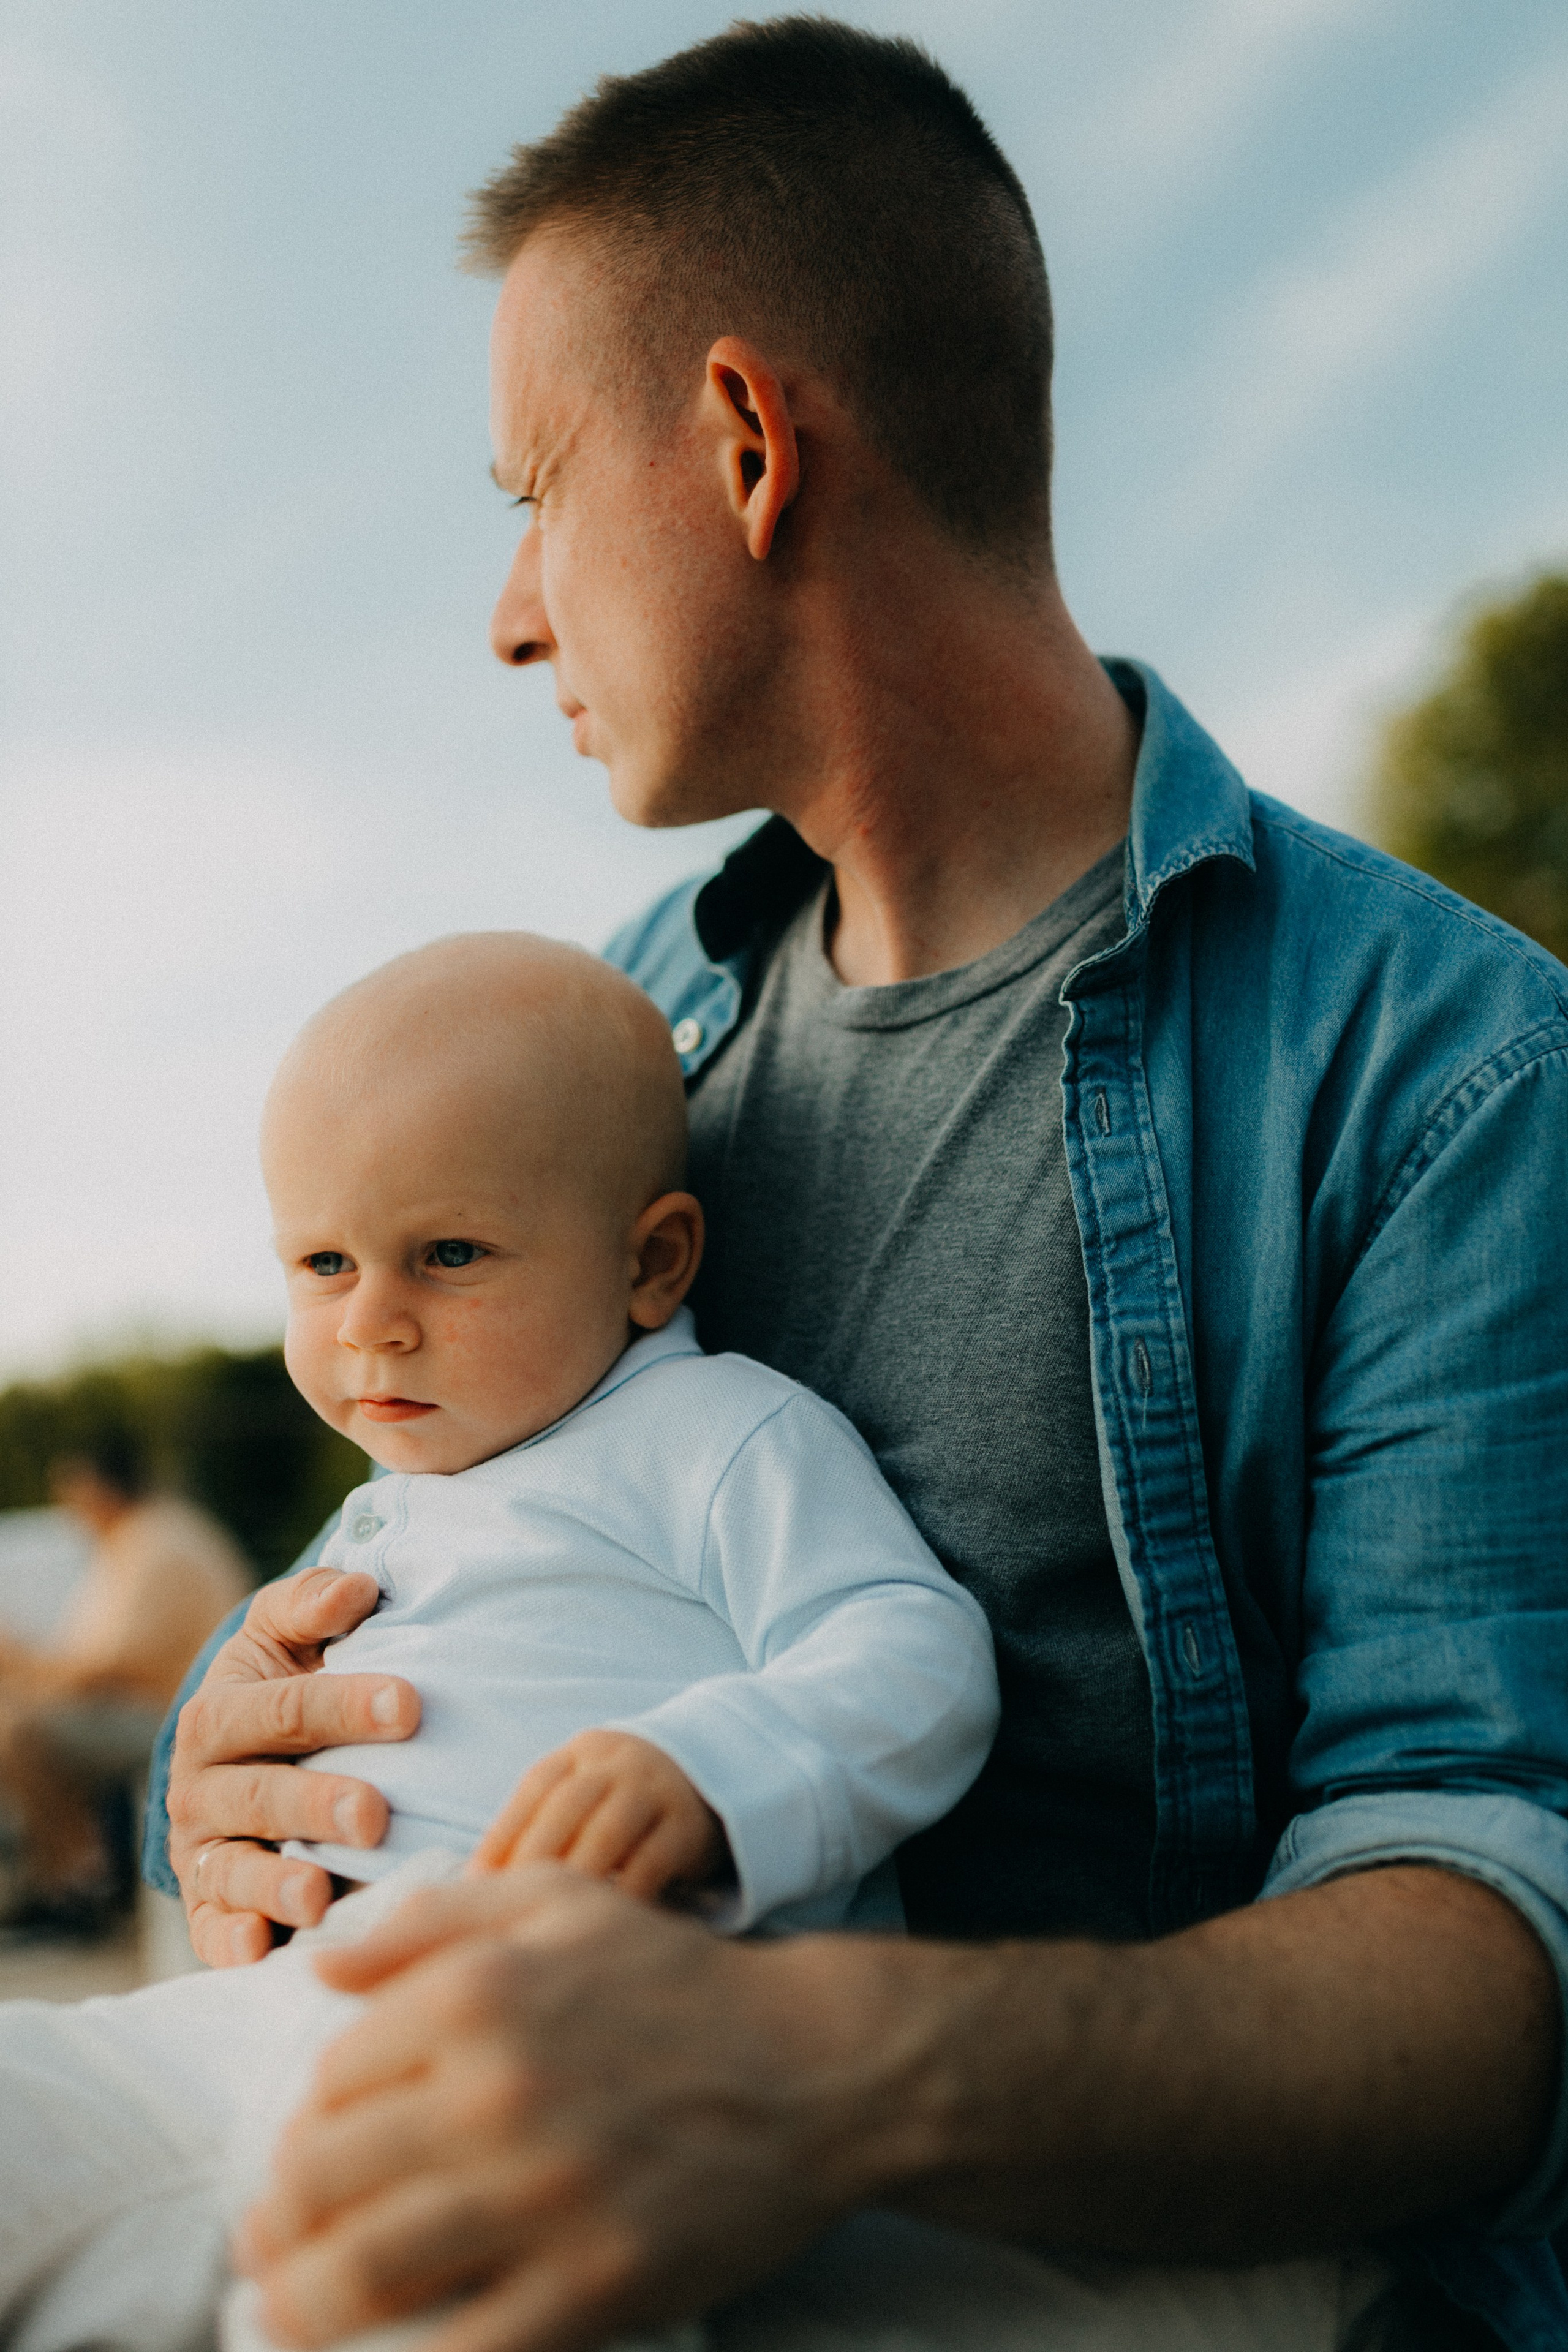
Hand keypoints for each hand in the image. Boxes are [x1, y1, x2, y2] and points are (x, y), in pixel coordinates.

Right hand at [167, 1567, 420, 1966]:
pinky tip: (262, 1950)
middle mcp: (200, 1786)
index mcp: (219, 1713)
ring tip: (318, 1893)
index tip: (410, 1705)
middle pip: (260, 1794)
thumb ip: (317, 1603)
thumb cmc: (285, 1678)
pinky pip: (213, 1931)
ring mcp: (203, 1851)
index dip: (344, 1705)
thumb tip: (359, 1587)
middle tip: (374, 1813)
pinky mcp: (210, 1907)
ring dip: (275, 1883)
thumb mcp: (288, 1631)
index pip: (285, 1708)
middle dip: (316, 1803)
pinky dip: (232, 1943)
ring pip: (233, 1869)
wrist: (242, 1747)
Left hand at [235, 1869, 890, 2349]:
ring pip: (362, 2274)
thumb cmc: (678, 1983)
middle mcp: (496, 2091)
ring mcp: (543, 2196)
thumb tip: (321, 1967)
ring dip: (300, 2305)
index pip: (328, 2079)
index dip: (306, 2124)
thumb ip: (430, 1921)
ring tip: (285, 2311)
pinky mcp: (593, 2286)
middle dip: (276, 2223)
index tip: (311, 2152)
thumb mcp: (559, 1905)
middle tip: (271, 2244)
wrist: (820, 2067)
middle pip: (318, 2181)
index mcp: (478, 1995)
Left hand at [469, 1730, 728, 1900]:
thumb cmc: (620, 1804)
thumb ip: (540, 1824)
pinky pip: (654, 1859)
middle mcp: (620, 1763)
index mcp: (582, 1753)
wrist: (708, 1778)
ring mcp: (658, 1789)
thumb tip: (476, 1883)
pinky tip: (605, 1921)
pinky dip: (627, 1891)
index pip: (536, 1787)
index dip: (503, 1832)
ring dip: (578, 1875)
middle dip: (534, 1856)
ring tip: (551, 1918)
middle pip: (569, 1805)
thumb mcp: (584, 1793)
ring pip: (610, 1830)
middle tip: (509, 1908)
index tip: (475, 1881)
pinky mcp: (690, 1823)